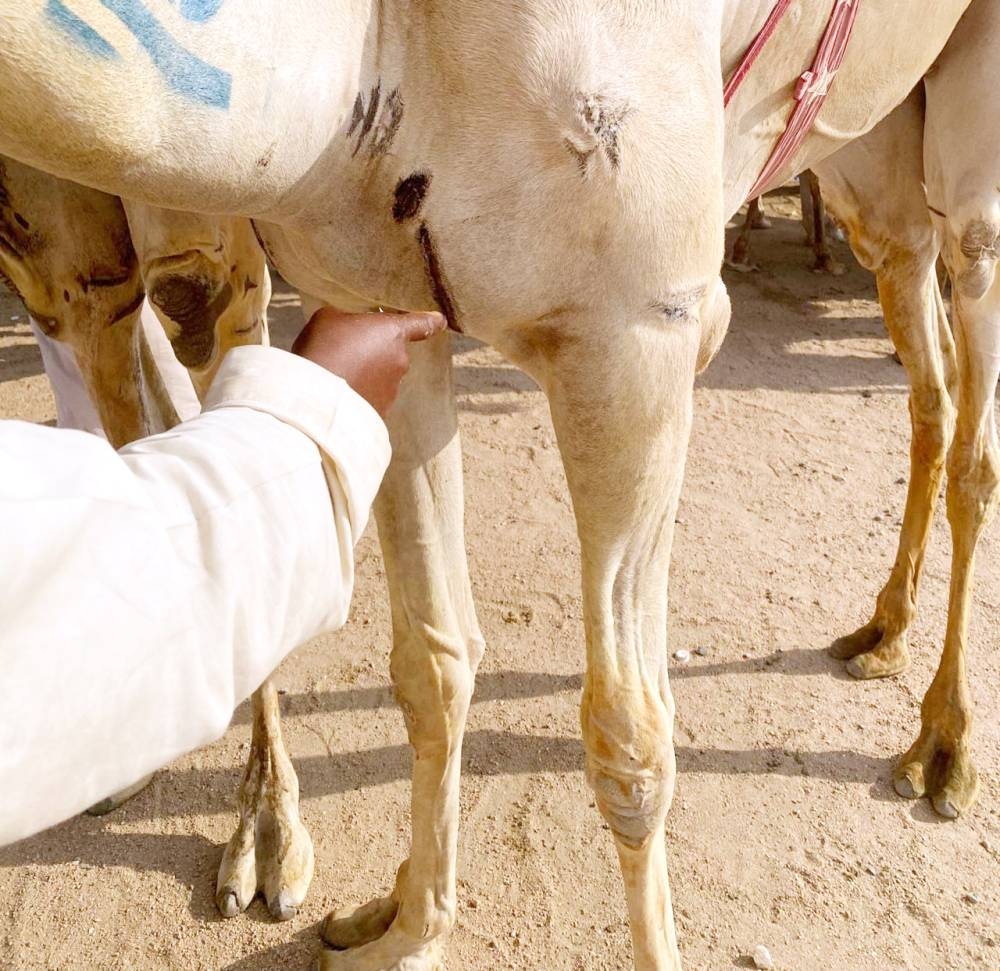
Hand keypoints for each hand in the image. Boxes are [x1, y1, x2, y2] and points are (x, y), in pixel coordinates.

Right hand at [292, 307, 445, 416]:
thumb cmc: (324, 349)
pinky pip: (371, 398)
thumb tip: (349, 329)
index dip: (429, 321)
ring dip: (365, 375)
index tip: (438, 321)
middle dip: (372, 351)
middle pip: (390, 352)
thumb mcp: (330, 318)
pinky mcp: (382, 412)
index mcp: (393, 332)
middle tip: (344, 352)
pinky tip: (338, 394)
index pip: (420, 324)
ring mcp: (393, 390)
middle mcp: (400, 361)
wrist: (317, 398)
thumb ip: (348, 319)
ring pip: (380, 377)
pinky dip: (359, 395)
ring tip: (336, 375)